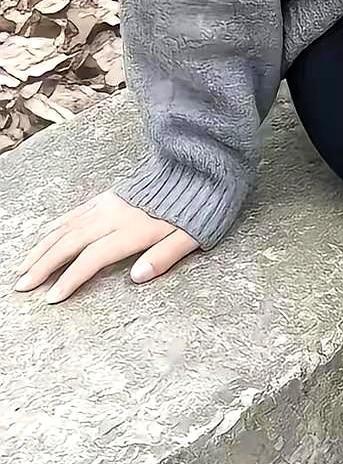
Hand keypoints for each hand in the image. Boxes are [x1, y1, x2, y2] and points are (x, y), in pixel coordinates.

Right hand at [13, 190, 198, 303]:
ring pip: (67, 227)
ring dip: (43, 247)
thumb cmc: (201, 206)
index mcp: (133, 230)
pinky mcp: (110, 196)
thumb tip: (138, 277)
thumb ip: (164, 257)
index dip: (70, 279)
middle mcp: (114, 216)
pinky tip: (45, 234)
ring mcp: (109, 204)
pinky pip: (76, 212)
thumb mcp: (192, 236)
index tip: (51, 298)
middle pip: (70, 243)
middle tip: (21, 285)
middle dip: (42, 265)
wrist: (200, 166)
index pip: (92, 259)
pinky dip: (56, 225)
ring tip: (24, 266)